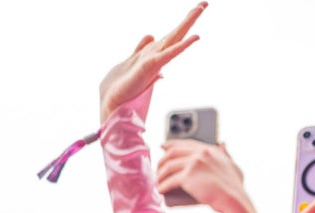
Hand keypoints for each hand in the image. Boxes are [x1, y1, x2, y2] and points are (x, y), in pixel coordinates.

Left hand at [98, 2, 205, 122]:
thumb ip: (141, 48)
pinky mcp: (150, 67)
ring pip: (174, 39)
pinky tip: (193, 38)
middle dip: (190, 18)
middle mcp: (156, 55)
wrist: (110, 101)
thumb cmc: (119, 85)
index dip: (183, 23)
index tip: (197, 8)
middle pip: (176, 33)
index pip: (171, 35)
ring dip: (187, 24)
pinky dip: (181, 46)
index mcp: (153, 53)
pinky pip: (168, 54)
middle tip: (204, 3)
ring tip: (199, 10)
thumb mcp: (130, 59)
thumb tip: (150, 36)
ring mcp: (154, 61)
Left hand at [156, 139, 246, 212]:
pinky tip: (160, 190)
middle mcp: (201, 153)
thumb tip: (223, 143)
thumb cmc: (233, 187)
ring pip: (169, 166)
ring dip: (160, 174)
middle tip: (158, 169)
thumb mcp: (232, 165)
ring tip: (158, 181)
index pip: (186, 143)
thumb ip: (226, 153)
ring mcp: (194, 163)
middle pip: (173, 153)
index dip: (172, 144)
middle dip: (162, 160)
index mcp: (210, 149)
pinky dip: (162, 186)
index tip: (163, 147)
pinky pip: (169, 181)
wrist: (233, 199)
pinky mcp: (188, 176)